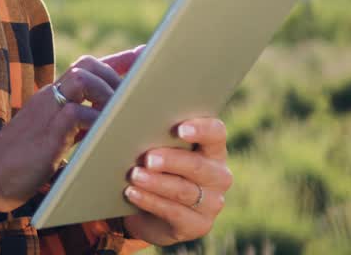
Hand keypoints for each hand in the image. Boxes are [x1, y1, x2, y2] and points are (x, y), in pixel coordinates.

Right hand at [0, 55, 124, 211]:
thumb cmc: (21, 164)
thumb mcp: (53, 139)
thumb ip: (74, 127)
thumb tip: (104, 125)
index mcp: (51, 98)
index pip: (84, 68)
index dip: (115, 61)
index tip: (140, 57)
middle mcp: (49, 98)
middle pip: (86, 64)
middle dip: (115, 75)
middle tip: (132, 98)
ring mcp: (46, 113)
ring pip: (82, 78)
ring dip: (107, 92)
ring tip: (120, 115)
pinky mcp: (47, 134)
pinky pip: (77, 113)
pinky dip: (97, 120)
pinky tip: (107, 134)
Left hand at [119, 117, 232, 245]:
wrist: (153, 214)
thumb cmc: (158, 170)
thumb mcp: (161, 151)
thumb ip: (159, 137)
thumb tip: (136, 125)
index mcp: (213, 149)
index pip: (216, 133)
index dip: (201, 129)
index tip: (179, 129)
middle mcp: (218, 175)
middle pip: (198, 165)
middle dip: (171, 160)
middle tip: (148, 158)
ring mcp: (212, 203)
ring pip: (183, 190)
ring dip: (156, 182)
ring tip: (134, 175)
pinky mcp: (198, 225)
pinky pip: (174, 212)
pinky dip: (150, 201)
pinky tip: (132, 193)